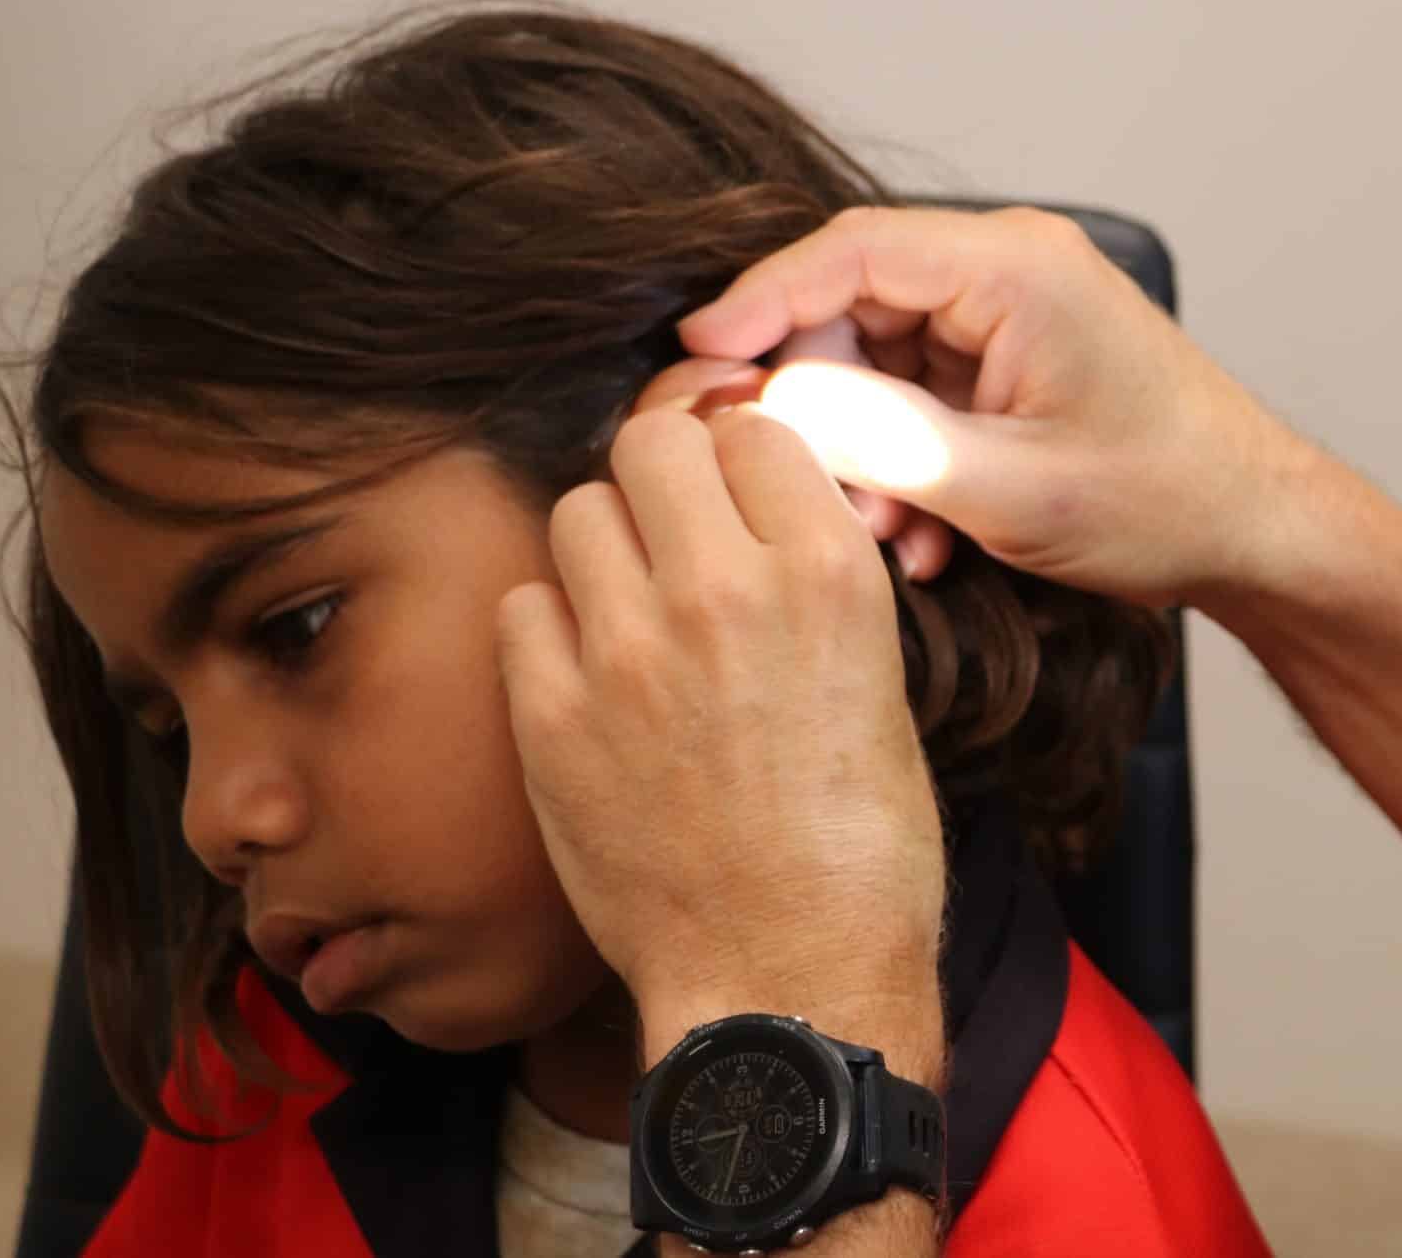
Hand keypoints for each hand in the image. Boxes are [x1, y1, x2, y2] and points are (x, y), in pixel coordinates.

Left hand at [496, 405, 946, 1032]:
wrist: (791, 973)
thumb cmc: (860, 847)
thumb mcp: (879, 680)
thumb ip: (810, 584)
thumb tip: (755, 522)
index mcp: (827, 572)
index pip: (754, 428)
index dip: (742, 462)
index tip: (740, 499)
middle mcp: (725, 588)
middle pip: (652, 442)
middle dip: (664, 477)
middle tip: (675, 534)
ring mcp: (628, 649)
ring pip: (578, 511)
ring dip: (605, 548)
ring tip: (632, 611)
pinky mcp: (551, 714)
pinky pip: (522, 607)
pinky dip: (552, 630)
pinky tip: (589, 677)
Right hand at [673, 205, 1317, 608]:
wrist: (1257, 531)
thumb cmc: (1166, 501)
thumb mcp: (1011, 487)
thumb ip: (885, 442)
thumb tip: (772, 408)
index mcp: (1016, 267)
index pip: (849, 251)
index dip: (759, 300)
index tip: (696, 357)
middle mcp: (1010, 268)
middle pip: (850, 304)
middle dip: (817, 403)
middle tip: (800, 487)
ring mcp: (1011, 312)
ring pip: (878, 359)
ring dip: (864, 450)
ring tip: (886, 534)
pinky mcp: (1012, 359)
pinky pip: (918, 393)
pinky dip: (904, 460)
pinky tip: (922, 536)